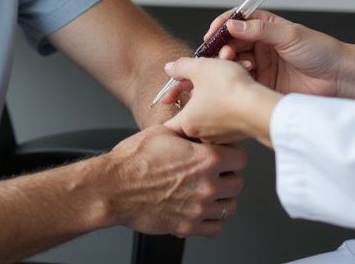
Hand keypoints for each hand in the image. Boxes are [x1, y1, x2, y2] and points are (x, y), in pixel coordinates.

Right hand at [101, 125, 246, 237]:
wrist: (113, 187)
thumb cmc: (133, 160)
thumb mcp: (163, 132)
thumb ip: (188, 132)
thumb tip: (197, 126)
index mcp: (205, 158)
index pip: (240, 158)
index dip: (232, 154)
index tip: (225, 155)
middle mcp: (207, 184)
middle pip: (238, 183)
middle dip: (227, 176)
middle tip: (215, 173)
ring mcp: (199, 207)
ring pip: (230, 207)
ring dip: (221, 199)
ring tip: (207, 192)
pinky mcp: (188, 226)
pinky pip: (216, 228)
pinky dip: (211, 220)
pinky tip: (201, 210)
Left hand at [163, 57, 280, 145]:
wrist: (261, 106)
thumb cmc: (230, 90)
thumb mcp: (200, 68)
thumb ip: (181, 66)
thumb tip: (170, 68)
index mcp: (187, 123)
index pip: (167, 121)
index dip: (169, 103)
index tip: (168, 96)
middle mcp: (202, 134)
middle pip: (190, 113)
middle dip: (195, 93)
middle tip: (200, 80)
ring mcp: (221, 136)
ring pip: (210, 112)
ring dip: (214, 95)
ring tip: (222, 79)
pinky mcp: (237, 133)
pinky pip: (227, 117)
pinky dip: (228, 103)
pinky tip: (236, 89)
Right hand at [207, 11, 354, 100]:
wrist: (340, 79)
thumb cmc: (321, 52)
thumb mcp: (290, 35)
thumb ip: (260, 29)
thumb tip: (233, 25)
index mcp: (265, 27)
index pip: (236, 22)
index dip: (222, 26)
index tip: (212, 34)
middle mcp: (260, 45)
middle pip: (230, 43)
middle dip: (222, 48)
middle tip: (222, 55)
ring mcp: (261, 66)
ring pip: (233, 62)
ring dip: (228, 64)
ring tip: (233, 66)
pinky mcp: (263, 85)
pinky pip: (242, 81)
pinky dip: (237, 79)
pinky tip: (241, 79)